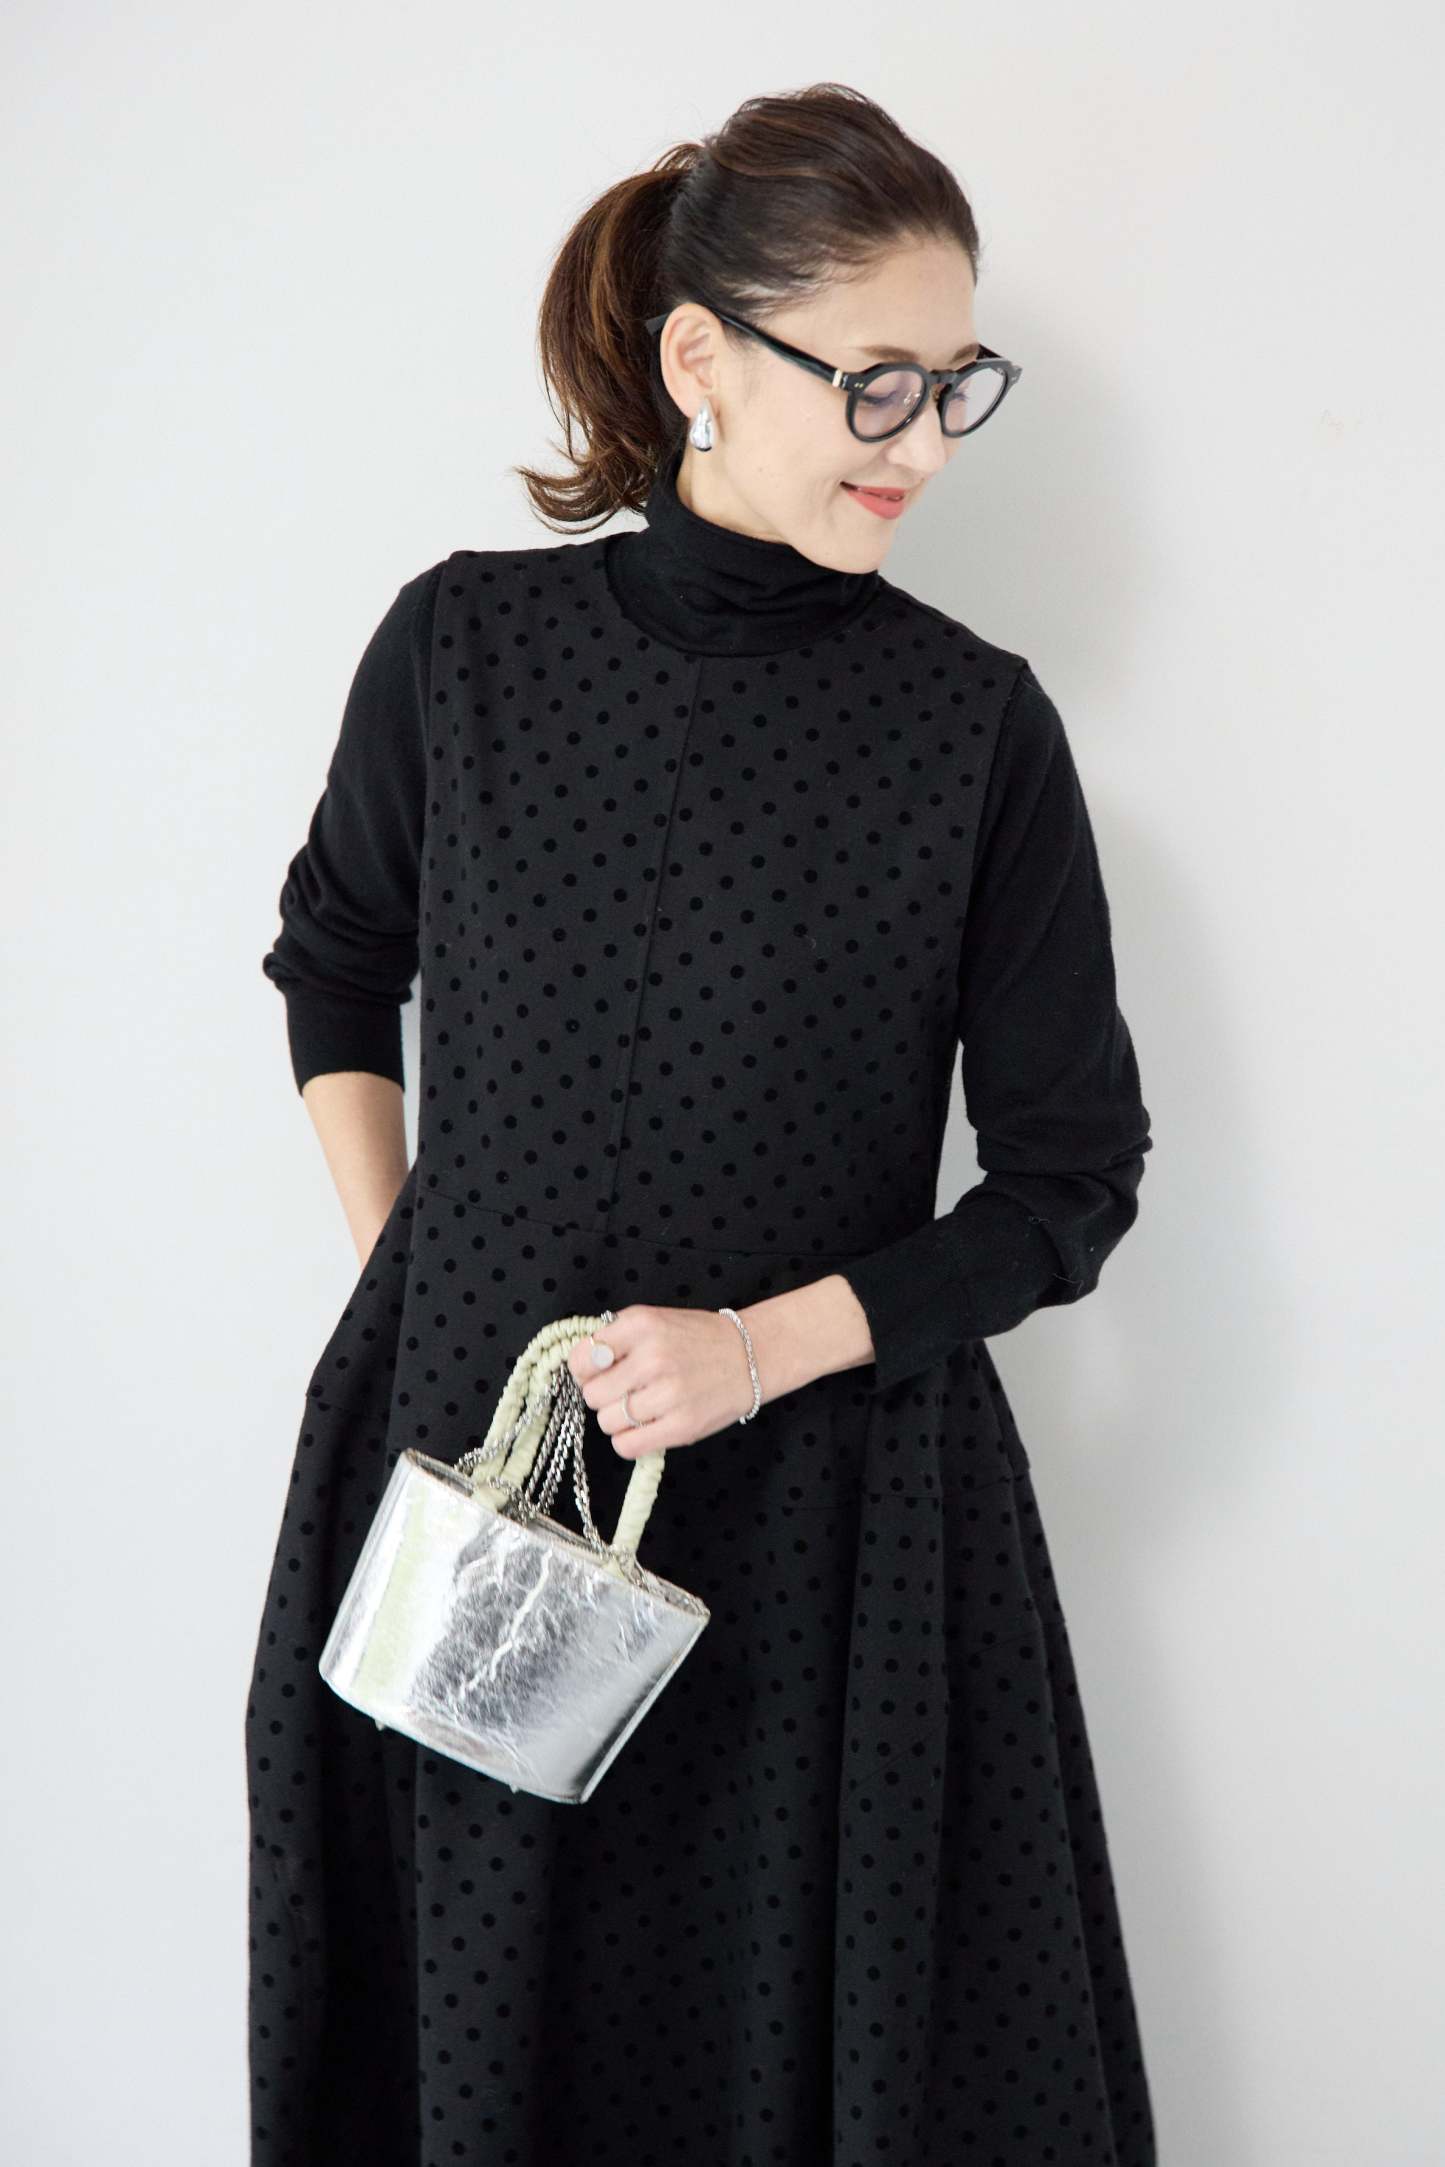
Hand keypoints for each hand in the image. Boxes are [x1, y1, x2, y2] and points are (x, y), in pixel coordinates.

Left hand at [565, 1305, 759, 1458]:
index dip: (585, 1370)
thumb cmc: (697, 1339)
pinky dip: (629, 1441)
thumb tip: (581, 1368)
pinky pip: (627, 1446)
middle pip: (592, 1395)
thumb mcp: (654, 1321)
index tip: (598, 1373)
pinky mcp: (681, 1427)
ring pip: (607, 1422)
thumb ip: (616, 1339)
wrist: (750, 1357)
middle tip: (625, 1391)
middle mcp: (653, 1358)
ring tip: (641, 1407)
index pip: (582, 1359)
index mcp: (641, 1325)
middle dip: (604, 1396)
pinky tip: (645, 1426)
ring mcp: (668, 1394)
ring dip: (618, 1419)